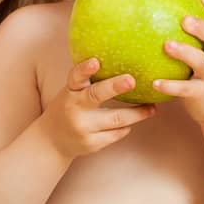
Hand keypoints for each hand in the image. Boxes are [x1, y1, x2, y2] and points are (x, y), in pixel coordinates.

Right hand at [42, 57, 157, 159]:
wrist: (52, 142)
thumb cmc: (67, 109)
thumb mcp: (70, 93)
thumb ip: (87, 82)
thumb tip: (119, 60)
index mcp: (69, 93)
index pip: (75, 78)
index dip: (84, 69)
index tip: (95, 62)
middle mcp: (75, 109)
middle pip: (96, 96)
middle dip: (115, 87)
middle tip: (131, 80)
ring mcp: (83, 128)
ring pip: (116, 119)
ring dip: (137, 113)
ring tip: (151, 108)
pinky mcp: (92, 143)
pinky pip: (116, 134)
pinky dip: (125, 127)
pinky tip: (131, 123)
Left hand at [150, 0, 203, 124]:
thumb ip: (198, 39)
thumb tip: (167, 13)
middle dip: (203, 27)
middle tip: (184, 19)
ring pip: (202, 62)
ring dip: (185, 52)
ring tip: (166, 45)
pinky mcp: (202, 94)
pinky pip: (185, 89)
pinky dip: (170, 85)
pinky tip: (154, 82)